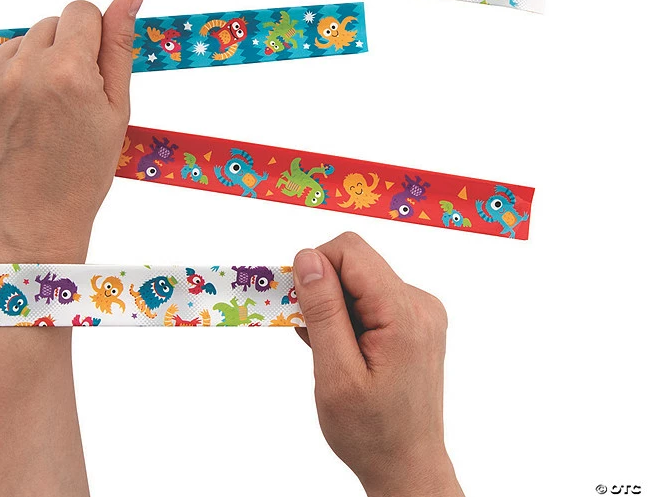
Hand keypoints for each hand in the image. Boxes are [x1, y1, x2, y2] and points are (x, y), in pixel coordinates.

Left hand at [0, 0, 144, 263]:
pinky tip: (13, 113)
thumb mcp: (115, 108)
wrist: (31, 221)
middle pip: (48, 24)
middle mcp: (22, 71)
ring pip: (17, 43)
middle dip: (62, 50)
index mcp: (68, 71)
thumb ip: (120, 44)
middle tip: (65, 99)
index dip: (91, 38)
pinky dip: (1, 78)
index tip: (90, 71)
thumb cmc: (83, 170)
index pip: (80, 10)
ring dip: (31, 65)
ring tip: (37, 111)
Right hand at [293, 232, 463, 496]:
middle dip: (322, 290)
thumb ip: (323, 311)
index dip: (315, 268)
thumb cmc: (371, 432)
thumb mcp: (336, 375)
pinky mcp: (413, 320)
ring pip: (359, 280)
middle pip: (355, 263)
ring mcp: (419, 311)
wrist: (407, 467)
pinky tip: (341, 350)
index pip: (350, 251)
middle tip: (310, 334)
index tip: (299, 306)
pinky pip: (369, 297)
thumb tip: (307, 258)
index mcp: (405, 314)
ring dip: (333, 307)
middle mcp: (419, 303)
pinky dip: (346, 317)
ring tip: (329, 351)